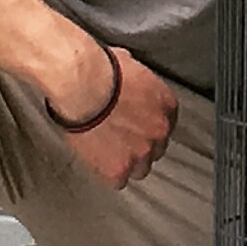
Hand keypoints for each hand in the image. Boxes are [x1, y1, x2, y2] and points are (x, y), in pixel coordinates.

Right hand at [52, 43, 177, 188]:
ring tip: (106, 153)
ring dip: (125, 162)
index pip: (165, 125)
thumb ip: (137, 81)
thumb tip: (129, 79)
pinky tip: (97, 161)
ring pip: (140, 169)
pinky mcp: (120, 168)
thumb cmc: (99, 69)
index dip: (147, 127)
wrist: (81, 85)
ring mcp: (141, 152)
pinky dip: (107, 173)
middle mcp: (159, 131)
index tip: (135, 127)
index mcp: (165, 105)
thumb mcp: (128, 64)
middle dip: (139, 146)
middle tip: (118, 139)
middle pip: (156, 148)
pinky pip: (118, 180)